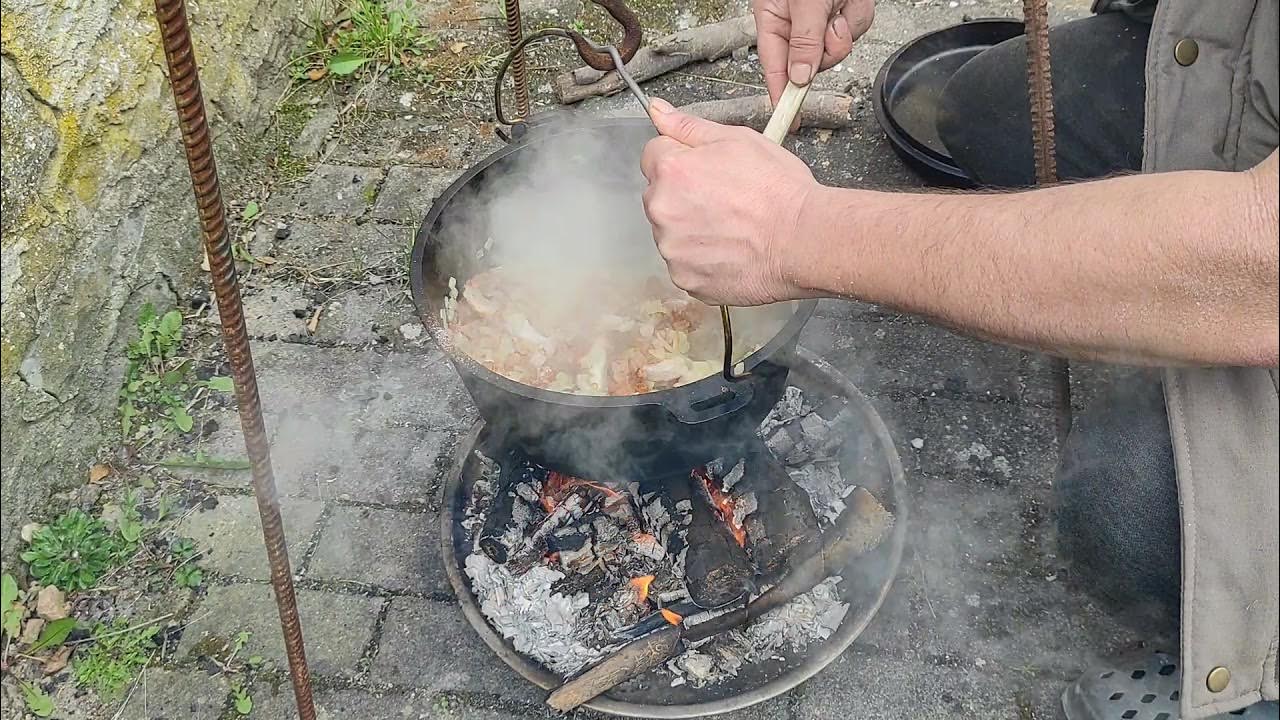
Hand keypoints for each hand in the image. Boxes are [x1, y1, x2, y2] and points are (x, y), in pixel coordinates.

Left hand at [641, 99, 821, 305]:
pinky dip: (702, 259)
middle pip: (659, 196)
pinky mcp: (685, 278)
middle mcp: (662, 211)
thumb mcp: (737, 140)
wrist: (803, 240)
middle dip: (683, 195)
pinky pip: (685, 263)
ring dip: (692, 229)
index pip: (653, 156)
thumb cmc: (778, 191)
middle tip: (726, 201)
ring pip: (671, 232)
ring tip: (732, 228)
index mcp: (671, 170)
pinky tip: (730, 251)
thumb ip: (689, 127)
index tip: (707, 170)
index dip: (683, 159)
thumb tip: (657, 111)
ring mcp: (672, 249)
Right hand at [754, 0, 874, 102]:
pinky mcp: (841, 14)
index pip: (776, 67)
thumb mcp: (804, 3)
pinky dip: (858, 13)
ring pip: (839, 47)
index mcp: (774, 19)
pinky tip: (848, 0)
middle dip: (830, 49)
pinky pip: (855, 28)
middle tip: (832, 25)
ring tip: (840, 2)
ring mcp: (820, 21)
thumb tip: (800, 76)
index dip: (783, 96)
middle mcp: (796, 24)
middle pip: (816, 62)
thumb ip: (803, 40)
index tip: (791, 120)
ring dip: (847, 26)